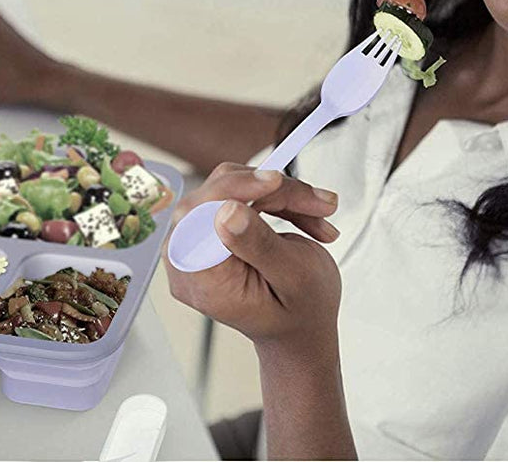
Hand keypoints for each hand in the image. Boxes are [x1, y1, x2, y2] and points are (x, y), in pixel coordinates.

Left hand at [163, 162, 342, 348]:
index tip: (277, 182)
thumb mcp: (292, 279)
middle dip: (274, 192)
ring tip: (320, 212)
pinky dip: (277, 198)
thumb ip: (258, 245)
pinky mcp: (210, 225)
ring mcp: (195, 241)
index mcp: (202, 280)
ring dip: (282, 194)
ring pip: (232, 186)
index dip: (235, 190)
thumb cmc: (299, 313)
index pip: (200, 217)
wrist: (298, 325)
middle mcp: (187, 259)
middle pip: (217, 195)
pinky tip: (307, 216)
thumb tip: (225, 210)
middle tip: (319, 202)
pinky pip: (238, 192)